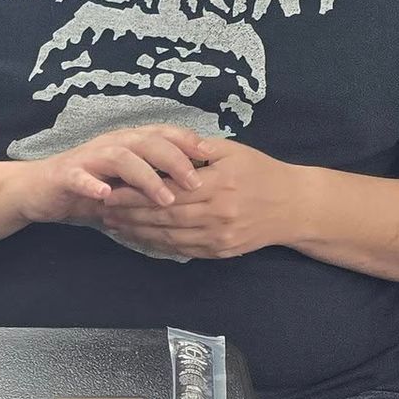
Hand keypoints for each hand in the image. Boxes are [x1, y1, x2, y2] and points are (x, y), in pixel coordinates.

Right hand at [16, 124, 205, 225]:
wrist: (38, 190)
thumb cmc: (88, 188)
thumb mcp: (126, 183)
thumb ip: (153, 181)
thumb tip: (197, 189)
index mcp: (127, 142)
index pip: (163, 133)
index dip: (188, 141)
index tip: (213, 156)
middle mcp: (110, 144)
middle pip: (148, 142)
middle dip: (175, 160)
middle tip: (196, 184)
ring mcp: (87, 158)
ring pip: (120, 158)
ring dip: (145, 176)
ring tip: (164, 198)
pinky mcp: (64, 175)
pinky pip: (79, 177)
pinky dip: (92, 184)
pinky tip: (105, 196)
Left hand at [100, 138, 307, 259]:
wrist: (295, 207)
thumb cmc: (262, 172)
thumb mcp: (234, 152)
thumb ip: (198, 150)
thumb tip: (166, 146)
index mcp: (218, 185)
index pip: (166, 191)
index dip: (135, 193)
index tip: (110, 191)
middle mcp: (217, 213)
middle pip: (163, 216)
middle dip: (129, 214)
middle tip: (103, 210)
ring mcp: (218, 236)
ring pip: (169, 236)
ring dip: (137, 232)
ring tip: (114, 224)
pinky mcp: (219, 252)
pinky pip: (182, 250)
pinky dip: (157, 244)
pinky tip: (139, 237)